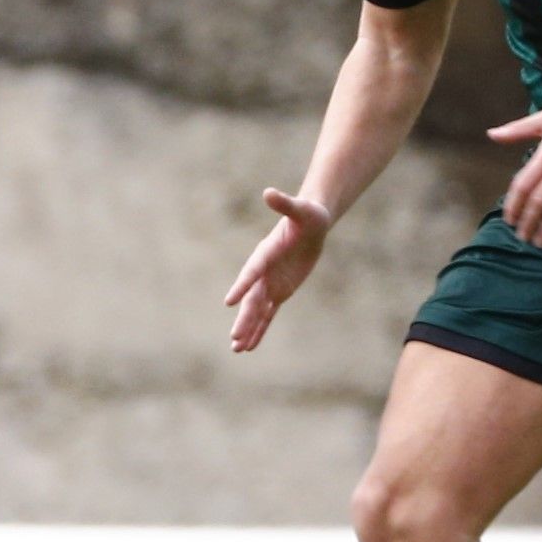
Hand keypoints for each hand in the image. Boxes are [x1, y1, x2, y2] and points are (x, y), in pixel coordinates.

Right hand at [224, 186, 333, 352]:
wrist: (312, 224)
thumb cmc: (308, 215)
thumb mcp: (302, 210)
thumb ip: (285, 204)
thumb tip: (269, 192)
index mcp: (266, 253)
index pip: (252, 272)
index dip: (242, 285)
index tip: (229, 301)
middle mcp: (264, 272)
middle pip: (252, 299)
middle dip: (244, 318)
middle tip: (234, 338)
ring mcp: (271, 284)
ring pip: (257, 311)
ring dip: (248, 329)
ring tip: (236, 349)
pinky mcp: (280, 292)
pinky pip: (269, 314)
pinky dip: (260, 329)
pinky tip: (250, 346)